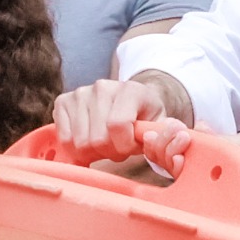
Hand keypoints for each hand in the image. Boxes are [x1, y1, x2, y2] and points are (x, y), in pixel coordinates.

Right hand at [52, 75, 169, 164]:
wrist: (130, 98)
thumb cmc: (145, 116)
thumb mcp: (161, 124)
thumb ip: (167, 133)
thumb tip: (177, 134)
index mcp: (130, 90)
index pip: (117, 125)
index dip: (125, 146)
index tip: (133, 147)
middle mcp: (102, 87)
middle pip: (96, 139)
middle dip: (110, 152)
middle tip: (118, 147)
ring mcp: (80, 93)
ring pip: (79, 143)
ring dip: (93, 152)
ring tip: (106, 143)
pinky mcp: (63, 102)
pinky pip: (65, 139)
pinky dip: (77, 149)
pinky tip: (90, 142)